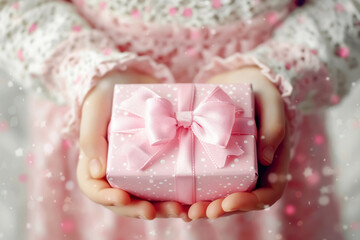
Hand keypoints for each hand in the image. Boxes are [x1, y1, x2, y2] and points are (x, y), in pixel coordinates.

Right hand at [76, 70, 190, 220]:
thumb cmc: (106, 93)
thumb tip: (97, 172)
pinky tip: (191, 197)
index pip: (95, 188)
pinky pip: (166, 181)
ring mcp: (139, 165)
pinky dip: (177, 192)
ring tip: (179, 210)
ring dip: (162, 207)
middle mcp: (117, 168)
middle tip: (155, 212)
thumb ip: (91, 138)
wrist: (129, 77)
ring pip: (148, 196)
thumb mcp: (94, 110)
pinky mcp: (159, 159)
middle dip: (140, 209)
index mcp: (96, 161)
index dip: (107, 199)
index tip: (123, 198)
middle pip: (125, 199)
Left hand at [188, 66, 288, 218]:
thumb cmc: (262, 92)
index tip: (228, 203)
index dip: (249, 203)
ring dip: (203, 206)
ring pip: (220, 195)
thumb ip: (275, 126)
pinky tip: (177, 194)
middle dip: (218, 210)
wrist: (241, 81)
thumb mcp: (272, 103)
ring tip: (184, 210)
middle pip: (239, 201)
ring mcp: (232, 166)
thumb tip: (267, 158)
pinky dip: (193, 189)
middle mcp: (253, 170)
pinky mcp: (214, 158)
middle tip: (196, 213)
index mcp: (272, 163)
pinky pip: (205, 178)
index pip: (267, 193)